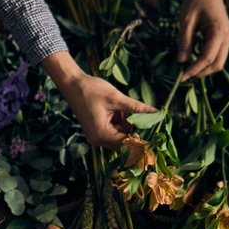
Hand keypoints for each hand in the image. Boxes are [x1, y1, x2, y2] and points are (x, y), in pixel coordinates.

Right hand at [41, 52, 156, 148]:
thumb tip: (155, 112)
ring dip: (126, 125)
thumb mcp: (117, 98)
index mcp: (102, 134)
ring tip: (123, 108)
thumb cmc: (92, 90)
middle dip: (134, 130)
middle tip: (144, 116)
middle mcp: (98, 140)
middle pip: (124, 142)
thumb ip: (136, 108)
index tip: (154, 131)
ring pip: (120, 136)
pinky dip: (119, 122)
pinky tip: (118, 110)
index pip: (127, 144)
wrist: (72, 84)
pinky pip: (113, 131)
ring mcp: (96, 136)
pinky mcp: (96, 130)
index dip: (141, 138)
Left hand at [177, 0, 228, 80]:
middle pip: (217, 65)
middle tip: (183, 76)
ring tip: (187, 70)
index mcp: (219, 31)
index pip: (207, 58)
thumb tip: (181, 61)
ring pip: (219, 62)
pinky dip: (206, 62)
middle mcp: (228, 36)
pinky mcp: (225, 37)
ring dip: (204, 69)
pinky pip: (217, 55)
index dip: (194, 70)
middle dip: (201, 73)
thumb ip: (184, 41)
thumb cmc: (196, 0)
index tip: (181, 77)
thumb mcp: (186, 20)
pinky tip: (193, 61)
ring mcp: (228, 37)